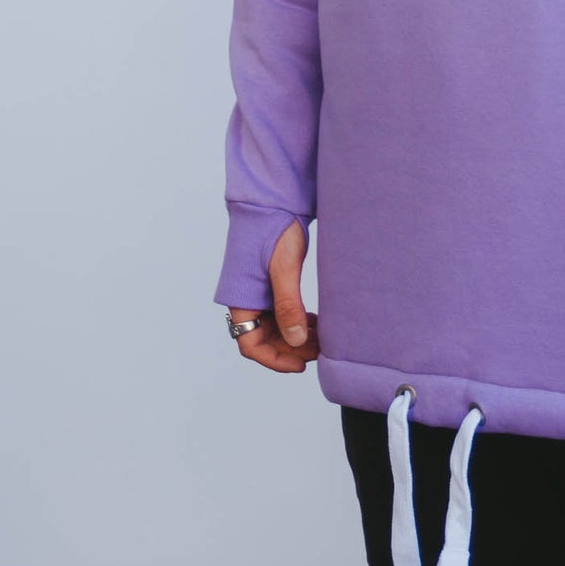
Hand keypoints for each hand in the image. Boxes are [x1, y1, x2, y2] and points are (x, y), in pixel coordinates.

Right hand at [229, 218, 319, 373]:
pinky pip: (280, 312)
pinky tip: (316, 322)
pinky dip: (297, 321)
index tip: (301, 364)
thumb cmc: (273, 230)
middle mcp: (246, 300)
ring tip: (323, 338)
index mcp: (241, 300)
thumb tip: (295, 340)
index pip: (251, 344)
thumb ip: (288, 304)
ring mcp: (258, 293)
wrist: (272, 201)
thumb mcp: (283, 268)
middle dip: (291, 349)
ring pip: (275, 327)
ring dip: (296, 336)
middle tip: (320, 350)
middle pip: (265, 339)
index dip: (275, 360)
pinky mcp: (269, 283)